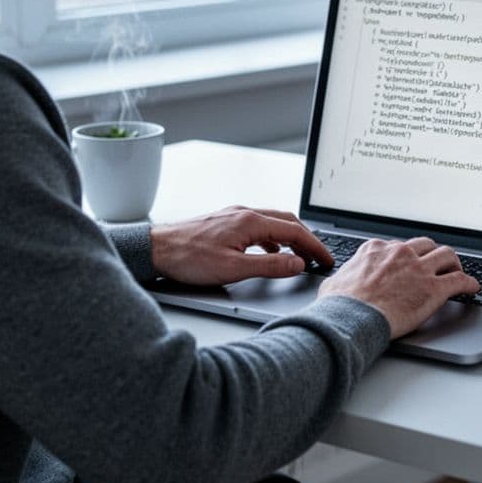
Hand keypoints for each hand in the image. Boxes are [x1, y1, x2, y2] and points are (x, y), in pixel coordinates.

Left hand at [149, 206, 332, 285]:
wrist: (155, 250)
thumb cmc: (188, 258)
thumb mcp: (233, 269)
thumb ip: (270, 266)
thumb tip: (297, 263)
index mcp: (250, 221)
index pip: (294, 231)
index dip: (315, 246)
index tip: (326, 259)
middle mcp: (244, 213)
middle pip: (287, 222)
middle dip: (307, 239)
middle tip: (319, 256)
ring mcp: (234, 216)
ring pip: (272, 223)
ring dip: (290, 237)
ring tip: (300, 255)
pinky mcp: (224, 222)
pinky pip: (258, 227)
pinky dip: (273, 238)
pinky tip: (269, 252)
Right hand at [319, 237, 480, 338]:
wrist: (351, 318)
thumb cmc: (339, 305)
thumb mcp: (334, 283)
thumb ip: (344, 277)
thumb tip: (338, 283)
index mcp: (376, 250)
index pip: (398, 247)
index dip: (406, 256)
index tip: (409, 263)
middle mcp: (400, 253)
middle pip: (425, 245)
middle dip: (432, 253)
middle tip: (437, 263)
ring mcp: (418, 269)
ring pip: (446, 255)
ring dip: (454, 262)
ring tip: (457, 270)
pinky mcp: (433, 288)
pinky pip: (459, 280)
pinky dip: (469, 283)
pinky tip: (472, 287)